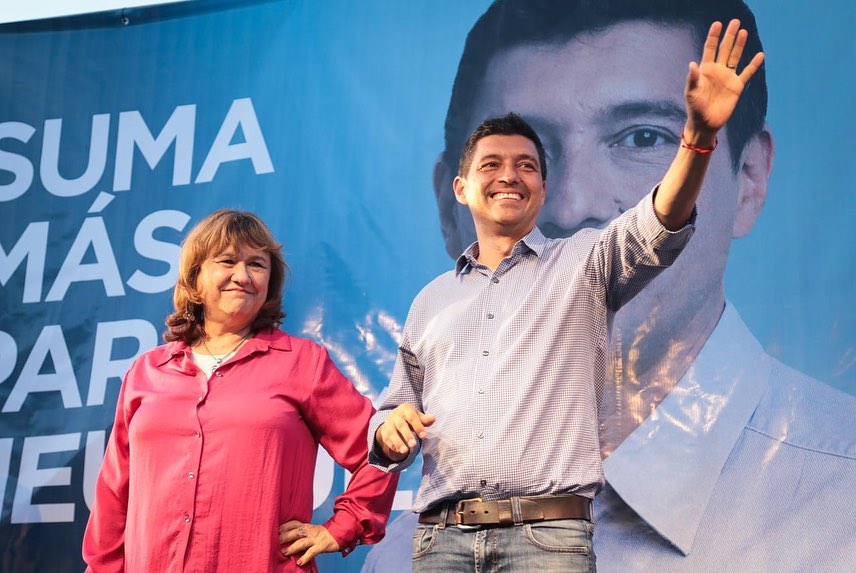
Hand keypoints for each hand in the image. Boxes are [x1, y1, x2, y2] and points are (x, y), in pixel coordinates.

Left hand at [279, 521, 339, 566]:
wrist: (338, 534)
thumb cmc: (321, 534)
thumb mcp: (310, 530)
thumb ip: (300, 531)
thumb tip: (284, 537)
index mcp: (306, 526)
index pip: (294, 523)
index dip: (284, 526)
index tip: (276, 530)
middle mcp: (310, 531)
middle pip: (296, 532)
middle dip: (285, 536)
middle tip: (276, 541)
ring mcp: (316, 538)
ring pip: (303, 541)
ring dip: (293, 547)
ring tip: (284, 552)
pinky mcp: (322, 545)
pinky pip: (313, 551)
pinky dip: (306, 557)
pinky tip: (299, 562)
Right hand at [375, 403, 435, 461]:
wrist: (395, 418)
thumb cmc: (410, 418)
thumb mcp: (418, 417)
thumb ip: (425, 420)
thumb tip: (433, 418)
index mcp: (405, 408)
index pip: (412, 417)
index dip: (418, 426)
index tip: (424, 436)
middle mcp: (395, 415)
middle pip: (401, 425)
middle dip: (407, 435)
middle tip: (414, 445)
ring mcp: (388, 423)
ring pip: (391, 433)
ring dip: (398, 442)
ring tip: (405, 451)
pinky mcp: (384, 432)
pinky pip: (386, 439)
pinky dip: (392, 445)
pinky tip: (399, 451)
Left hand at [684, 19, 764, 138]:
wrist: (706, 123)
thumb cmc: (695, 108)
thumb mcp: (691, 93)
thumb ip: (692, 78)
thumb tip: (692, 63)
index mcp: (705, 70)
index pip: (710, 49)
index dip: (713, 36)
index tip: (718, 24)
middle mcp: (718, 71)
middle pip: (725, 49)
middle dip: (729, 36)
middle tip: (735, 21)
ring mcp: (728, 77)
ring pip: (735, 57)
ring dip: (740, 45)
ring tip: (744, 31)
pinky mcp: (737, 86)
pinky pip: (747, 73)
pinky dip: (754, 64)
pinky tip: (760, 55)